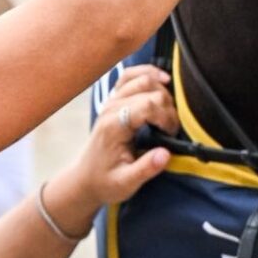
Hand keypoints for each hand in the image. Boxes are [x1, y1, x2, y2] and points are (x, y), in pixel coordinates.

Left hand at [45, 65, 178, 232]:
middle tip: (171, 129)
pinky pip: (131, 75)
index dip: (166, 117)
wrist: (85, 179)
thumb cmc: (106, 182)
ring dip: (162, 91)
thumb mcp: (126, 184)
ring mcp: (111, 101)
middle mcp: (111, 108)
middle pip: (150, 90)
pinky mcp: (114, 99)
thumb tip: (166, 154)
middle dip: (167, 107)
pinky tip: (163, 79)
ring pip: (143, 78)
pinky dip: (148, 73)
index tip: (172, 134)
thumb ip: (146, 169)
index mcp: (113, 126)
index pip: (147, 105)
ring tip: (168, 111)